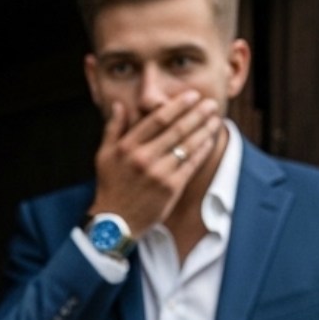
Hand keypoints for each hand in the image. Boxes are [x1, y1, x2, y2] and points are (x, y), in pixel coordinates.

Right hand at [90, 91, 221, 236]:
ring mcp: (159, 174)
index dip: (178, 105)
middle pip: (177, 129)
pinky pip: (191, 164)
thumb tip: (119, 104)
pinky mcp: (171, 188)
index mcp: (127, 147)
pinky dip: (202, 151)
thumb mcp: (104, 156)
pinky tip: (209, 141)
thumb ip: (113, 129)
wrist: (115, 223)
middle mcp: (144, 158)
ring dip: (204, 130)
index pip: (157, 119)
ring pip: (187, 145)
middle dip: (197, 114)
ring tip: (215, 119)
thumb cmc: (110, 187)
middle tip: (211, 104)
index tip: (192, 96)